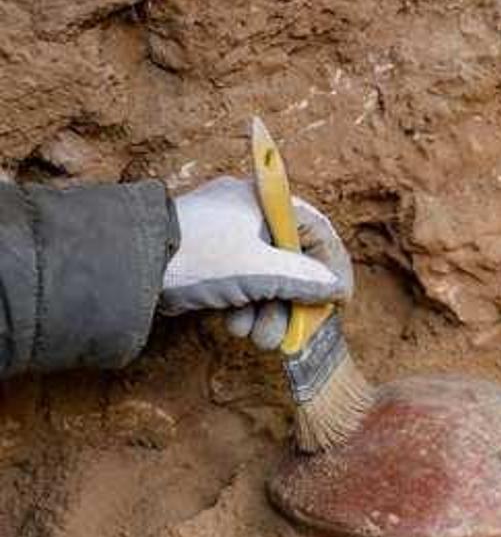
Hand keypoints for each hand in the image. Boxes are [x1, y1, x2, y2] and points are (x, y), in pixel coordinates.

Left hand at [161, 176, 352, 349]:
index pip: (316, 231)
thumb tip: (335, 289)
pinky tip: (235, 324)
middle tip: (292, 332)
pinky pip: (241, 284)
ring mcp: (227, 237)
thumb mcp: (260, 271)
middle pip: (291, 261)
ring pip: (266, 278)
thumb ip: (304, 279)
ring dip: (267, 313)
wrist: (126, 265)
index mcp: (263, 200)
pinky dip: (244, 308)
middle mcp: (248, 214)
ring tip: (256, 335)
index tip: (338, 301)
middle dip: (291, 304)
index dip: (332, 268)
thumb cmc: (196, 256)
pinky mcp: (208, 260)